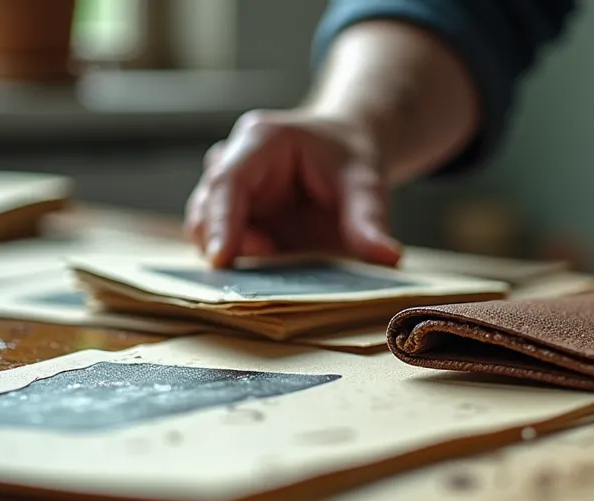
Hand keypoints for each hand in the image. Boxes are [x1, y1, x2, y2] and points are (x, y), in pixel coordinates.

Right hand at [185, 109, 402, 267]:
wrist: (349, 151)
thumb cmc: (352, 159)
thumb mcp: (366, 185)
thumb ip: (369, 220)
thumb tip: (387, 257)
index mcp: (261, 140)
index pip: (228, 180)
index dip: (220, 220)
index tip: (221, 259)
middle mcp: (235, 161)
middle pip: (206, 205)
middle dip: (222, 240)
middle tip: (262, 263)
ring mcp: (232, 190)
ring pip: (206, 226)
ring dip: (230, 250)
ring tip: (276, 255)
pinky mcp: (236, 216)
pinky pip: (222, 241)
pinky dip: (238, 259)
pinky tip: (267, 267)